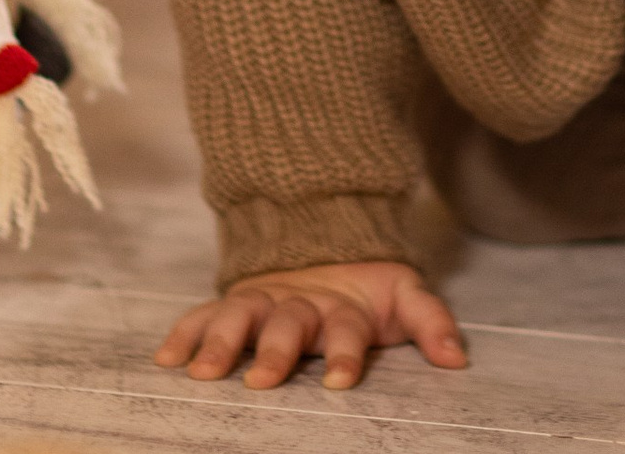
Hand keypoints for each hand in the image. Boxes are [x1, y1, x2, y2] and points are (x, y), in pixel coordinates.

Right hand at [156, 260, 464, 391]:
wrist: (325, 242)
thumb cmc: (366, 290)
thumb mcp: (404, 296)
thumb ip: (430, 322)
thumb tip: (458, 359)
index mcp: (344, 307)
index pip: (348, 330)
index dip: (347, 354)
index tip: (340, 381)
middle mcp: (300, 303)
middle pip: (288, 323)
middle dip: (276, 351)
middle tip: (262, 380)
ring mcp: (264, 300)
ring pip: (241, 316)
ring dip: (222, 342)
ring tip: (203, 372)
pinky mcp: (235, 300)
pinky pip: (204, 313)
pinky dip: (185, 332)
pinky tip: (166, 357)